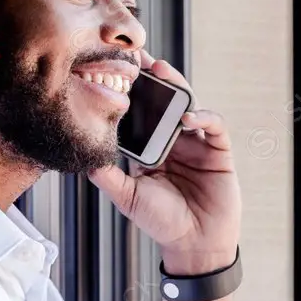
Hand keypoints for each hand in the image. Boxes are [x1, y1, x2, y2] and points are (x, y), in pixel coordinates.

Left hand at [88, 50, 241, 274]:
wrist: (194, 245)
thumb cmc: (161, 222)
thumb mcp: (127, 196)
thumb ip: (106, 176)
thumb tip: (82, 157)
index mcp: (150, 146)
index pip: (140, 112)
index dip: (131, 92)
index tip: (114, 71)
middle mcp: (173, 140)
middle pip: (164, 100)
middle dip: (152, 77)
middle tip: (137, 56)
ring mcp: (196, 143)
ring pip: (188, 104)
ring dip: (176, 86)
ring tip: (161, 71)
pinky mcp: (218, 151)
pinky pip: (213, 125)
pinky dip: (203, 116)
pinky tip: (189, 117)